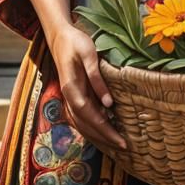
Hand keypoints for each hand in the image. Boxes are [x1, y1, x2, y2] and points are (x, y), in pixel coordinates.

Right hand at [48, 22, 127, 151]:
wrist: (60, 36)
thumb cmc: (76, 42)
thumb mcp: (89, 54)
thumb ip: (96, 77)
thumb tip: (108, 103)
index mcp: (71, 89)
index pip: (90, 116)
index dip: (105, 130)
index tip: (121, 140)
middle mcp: (68, 98)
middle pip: (86, 125)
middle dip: (104, 138)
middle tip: (124, 147)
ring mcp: (68, 98)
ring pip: (82, 125)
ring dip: (98, 136)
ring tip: (115, 143)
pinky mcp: (71, 96)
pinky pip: (81, 118)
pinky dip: (91, 128)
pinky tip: (102, 130)